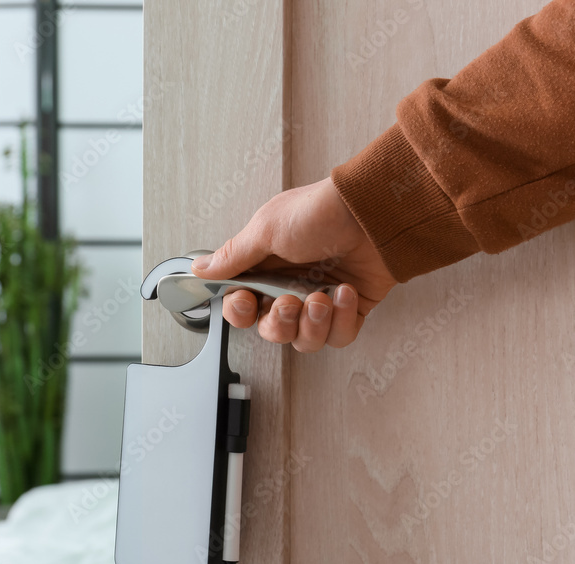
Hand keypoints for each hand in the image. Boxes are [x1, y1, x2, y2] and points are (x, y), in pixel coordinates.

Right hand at [191, 176, 396, 351]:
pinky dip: (341, 321)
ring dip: (311, 325)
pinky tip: (345, 293)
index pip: (242, 306)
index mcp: (266, 267)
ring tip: (322, 299)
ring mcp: (322, 299)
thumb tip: (200, 268)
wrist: (374, 212)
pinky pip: (338, 336)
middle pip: (272, 329)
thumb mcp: (266, 229)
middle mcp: (291, 286)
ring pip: (304, 340)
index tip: (248, 301)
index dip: (241, 313)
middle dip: (278, 323)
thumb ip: (233, 256)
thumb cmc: (321, 213)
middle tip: (289, 301)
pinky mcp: (351, 308)